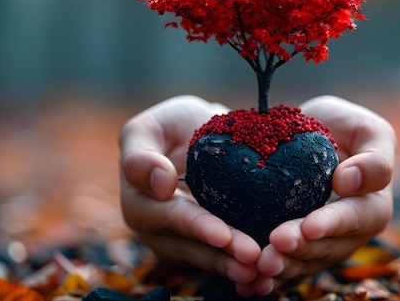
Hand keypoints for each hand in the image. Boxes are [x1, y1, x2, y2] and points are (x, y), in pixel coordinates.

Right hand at [118, 95, 261, 294]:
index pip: (169, 215)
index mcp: (137, 200)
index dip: (195, 226)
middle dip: (221, 253)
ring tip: (260, 271)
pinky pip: (218, 258)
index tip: (222, 234)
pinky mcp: (202, 245)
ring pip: (205, 258)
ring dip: (231, 266)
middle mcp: (155, 228)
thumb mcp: (149, 128)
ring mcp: (177, 240)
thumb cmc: (171, 126)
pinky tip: (262, 273)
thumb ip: (141, 155)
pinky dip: (237, 265)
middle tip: (252, 256)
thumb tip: (160, 184)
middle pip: (189, 244)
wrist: (197, 134)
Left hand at [248, 95, 395, 295]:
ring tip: (259, 266)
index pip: (358, 218)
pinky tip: (246, 281)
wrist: (305, 133)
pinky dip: (267, 275)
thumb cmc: (341, 126)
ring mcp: (322, 243)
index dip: (334, 224)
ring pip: (305, 262)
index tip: (310, 225)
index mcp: (373, 204)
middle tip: (275, 246)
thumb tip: (348, 182)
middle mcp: (350, 232)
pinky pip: (285, 264)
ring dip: (284, 267)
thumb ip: (373, 157)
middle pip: (329, 247)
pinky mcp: (296, 247)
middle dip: (302, 249)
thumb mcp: (366, 128)